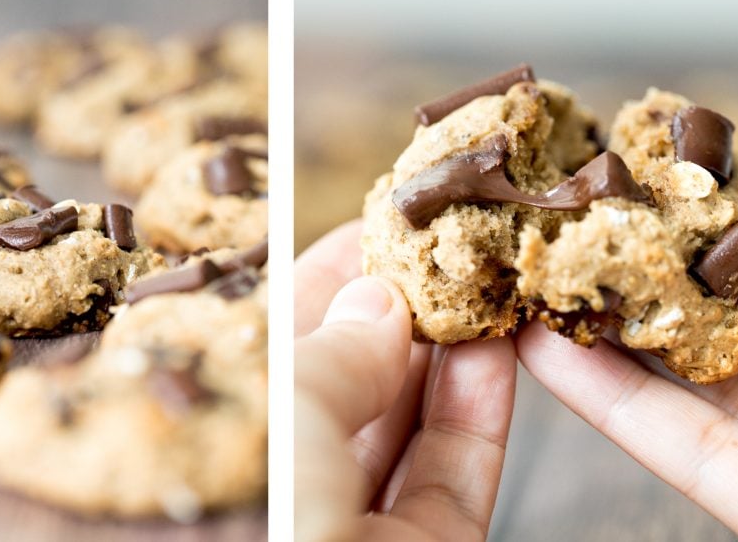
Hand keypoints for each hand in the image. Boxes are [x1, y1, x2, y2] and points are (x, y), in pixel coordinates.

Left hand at [294, 221, 515, 540]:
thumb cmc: (268, 526)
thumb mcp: (285, 414)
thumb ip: (335, 356)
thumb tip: (379, 302)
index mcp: (238, 429)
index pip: (281, 339)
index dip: (328, 278)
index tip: (378, 227)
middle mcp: (292, 473)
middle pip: (352, 377)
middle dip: (402, 313)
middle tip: (448, 253)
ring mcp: (355, 518)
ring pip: (409, 425)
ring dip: (451, 356)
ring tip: (486, 289)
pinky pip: (455, 477)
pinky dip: (480, 414)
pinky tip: (500, 353)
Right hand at [516, 175, 737, 540]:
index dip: (720, 221)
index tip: (650, 177)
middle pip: (727, 323)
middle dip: (643, 276)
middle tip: (570, 229)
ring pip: (694, 387)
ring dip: (606, 338)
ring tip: (534, 285)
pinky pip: (690, 452)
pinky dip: (613, 406)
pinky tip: (546, 358)